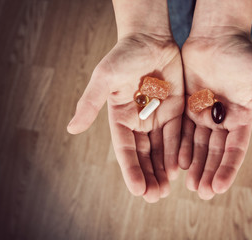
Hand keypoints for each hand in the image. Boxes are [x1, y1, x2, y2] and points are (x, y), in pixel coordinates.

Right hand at [67, 33, 183, 202]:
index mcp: (120, 118)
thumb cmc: (124, 56)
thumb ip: (90, 103)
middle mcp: (138, 122)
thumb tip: (71, 129)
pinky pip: (177, 135)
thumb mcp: (105, 79)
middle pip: (143, 154)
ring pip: (161, 149)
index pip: (125, 150)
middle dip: (148, 175)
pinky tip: (180, 169)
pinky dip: (178, 152)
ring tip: (166, 189)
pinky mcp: (175, 110)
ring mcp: (157, 117)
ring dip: (163, 170)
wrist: (150, 38)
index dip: (131, 170)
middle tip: (155, 197)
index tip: (138, 190)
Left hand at [179, 27, 251, 199]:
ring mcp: (203, 114)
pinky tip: (177, 162)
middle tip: (202, 192)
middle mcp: (222, 120)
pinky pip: (182, 130)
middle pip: (215, 152)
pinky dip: (180, 147)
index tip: (219, 187)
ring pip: (197, 145)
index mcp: (241, 117)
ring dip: (194, 164)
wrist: (216, 35)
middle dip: (209, 172)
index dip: (227, 168)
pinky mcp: (187, 107)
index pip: (235, 149)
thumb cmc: (243, 53)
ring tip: (189, 184)